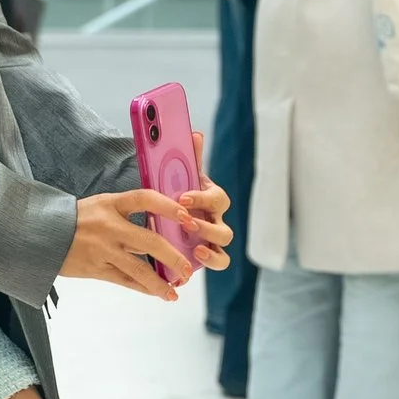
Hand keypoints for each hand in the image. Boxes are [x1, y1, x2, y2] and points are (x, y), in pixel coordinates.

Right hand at [63, 190, 201, 300]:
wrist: (41, 233)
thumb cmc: (76, 218)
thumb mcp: (100, 205)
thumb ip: (127, 213)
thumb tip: (160, 224)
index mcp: (111, 204)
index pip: (145, 199)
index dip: (168, 207)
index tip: (187, 217)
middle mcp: (109, 226)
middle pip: (150, 241)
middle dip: (174, 257)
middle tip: (189, 268)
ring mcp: (103, 249)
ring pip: (139, 269)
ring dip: (161, 283)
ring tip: (176, 292)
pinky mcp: (96, 268)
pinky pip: (125, 280)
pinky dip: (143, 288)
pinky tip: (158, 293)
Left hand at [174, 131, 234, 277]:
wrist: (173, 210)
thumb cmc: (181, 191)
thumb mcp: (182, 176)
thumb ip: (189, 159)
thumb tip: (195, 133)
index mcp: (213, 200)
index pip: (217, 199)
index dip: (202, 199)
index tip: (183, 197)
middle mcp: (217, 221)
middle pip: (225, 230)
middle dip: (207, 228)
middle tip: (187, 223)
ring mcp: (213, 241)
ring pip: (224, 251)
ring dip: (211, 251)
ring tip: (195, 248)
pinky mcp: (206, 256)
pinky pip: (215, 263)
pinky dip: (206, 264)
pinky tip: (190, 264)